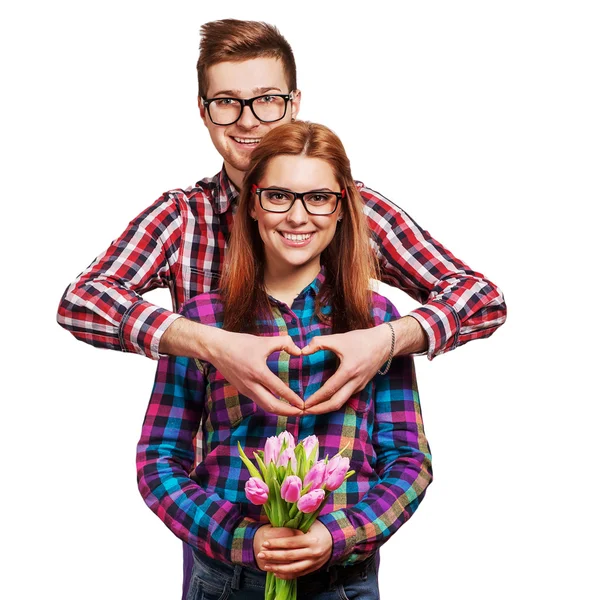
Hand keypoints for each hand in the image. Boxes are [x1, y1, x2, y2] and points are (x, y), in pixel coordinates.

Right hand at [207, 328, 304, 414]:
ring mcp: (246, 390)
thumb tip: (299, 352)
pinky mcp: (242, 390)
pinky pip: (259, 401)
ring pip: (265, 406)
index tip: (303, 404)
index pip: (279, 389)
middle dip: (288, 411)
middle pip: (272, 406)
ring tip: (293, 411)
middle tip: (302, 412)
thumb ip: (284, 343)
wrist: (216, 348)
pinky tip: (279, 404)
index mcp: (258, 372)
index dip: (292, 399)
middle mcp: (251, 385)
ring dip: (280, 411)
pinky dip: (271, 405)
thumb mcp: (264, 340)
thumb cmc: (240, 343)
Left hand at [255, 521, 332, 578]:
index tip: (265, 543)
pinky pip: (297, 574)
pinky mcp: (312, 569)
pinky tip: (276, 573)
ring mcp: (313, 563)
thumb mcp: (311, 524)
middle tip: (261, 554)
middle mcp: (312, 553)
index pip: (290, 543)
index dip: (277, 543)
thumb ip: (297, 527)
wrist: (335, 540)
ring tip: (265, 566)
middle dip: (273, 556)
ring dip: (277, 568)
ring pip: (292, 568)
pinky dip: (286, 575)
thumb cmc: (320, 529)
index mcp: (311, 540)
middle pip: (289, 556)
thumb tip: (279, 526)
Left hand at [302, 317, 426, 413]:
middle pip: (336, 403)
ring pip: (341, 402)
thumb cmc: (361, 340)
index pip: (329, 390)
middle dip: (319, 410)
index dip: (316, 399)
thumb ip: (318, 343)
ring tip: (311, 409)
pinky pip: (346, 397)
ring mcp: (359, 386)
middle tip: (304, 412)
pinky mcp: (361, 386)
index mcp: (349, 371)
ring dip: (326, 407)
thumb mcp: (338, 338)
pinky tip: (324, 400)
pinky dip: (334, 401)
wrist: (384, 343)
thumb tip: (302, 351)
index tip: (304, 404)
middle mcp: (355, 382)